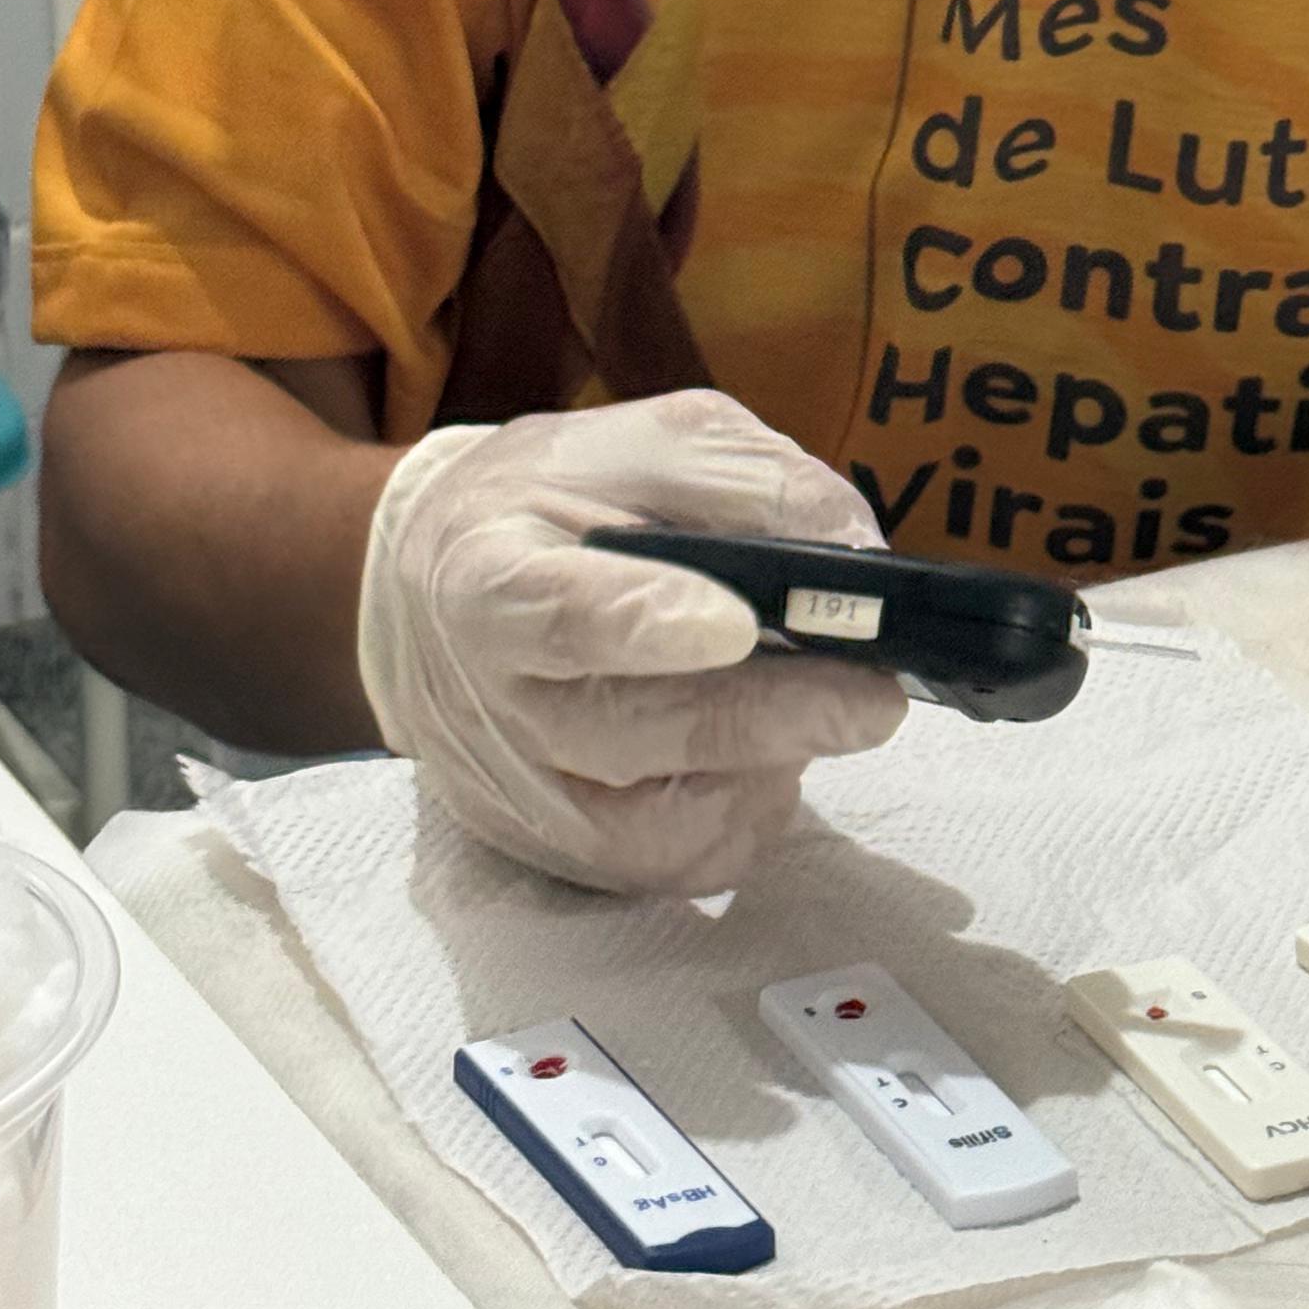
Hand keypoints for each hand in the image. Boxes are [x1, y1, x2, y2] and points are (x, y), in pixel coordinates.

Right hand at [357, 391, 906, 891]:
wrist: (433, 591)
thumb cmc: (552, 505)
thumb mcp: (644, 445)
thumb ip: (751, 482)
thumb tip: (857, 548)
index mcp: (492, 575)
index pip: (561, 615)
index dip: (647, 624)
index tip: (737, 623)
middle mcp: (494, 703)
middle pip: (632, 731)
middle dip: (769, 716)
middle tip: (875, 697)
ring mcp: (524, 796)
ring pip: (664, 822)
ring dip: (769, 766)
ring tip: (814, 704)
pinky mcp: (562, 854)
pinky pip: (682, 863)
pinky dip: (748, 811)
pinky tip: (764, 753)